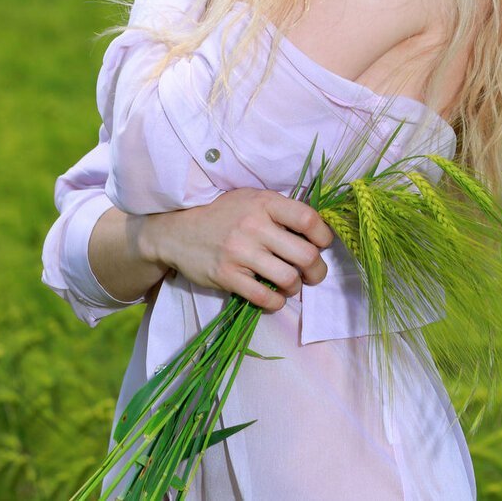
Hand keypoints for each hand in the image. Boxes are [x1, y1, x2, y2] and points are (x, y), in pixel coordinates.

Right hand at [138, 189, 333, 311]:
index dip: (324, 236)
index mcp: (264, 203)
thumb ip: (280, 210)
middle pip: (305, 254)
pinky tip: (273, 297)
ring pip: (288, 279)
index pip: (308, 219)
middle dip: (317, 270)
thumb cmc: (222, 215)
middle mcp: (254, 226)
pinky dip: (276, 303)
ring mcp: (240, 252)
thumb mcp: (251, 199)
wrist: (177, 231)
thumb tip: (316, 231)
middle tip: (313, 273)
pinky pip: (265, 298)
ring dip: (296, 287)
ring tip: (290, 284)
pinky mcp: (227, 276)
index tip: (322, 244)